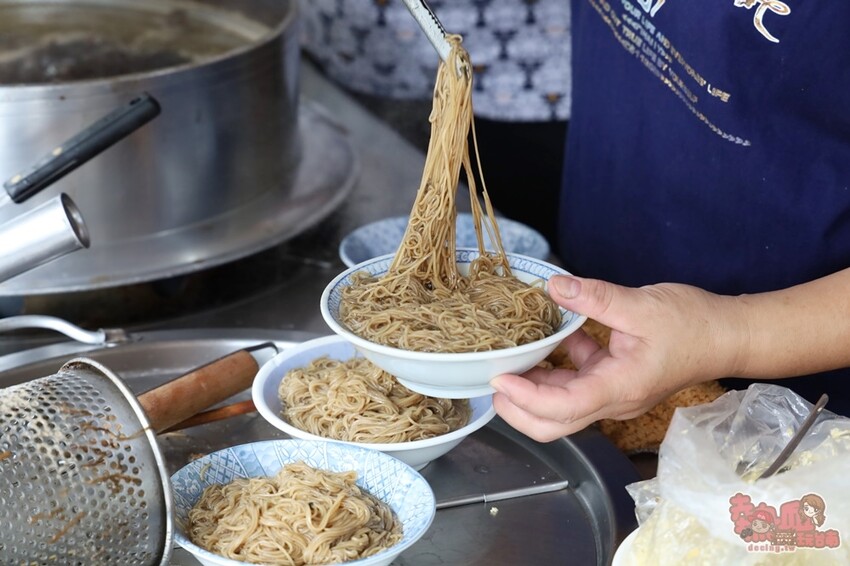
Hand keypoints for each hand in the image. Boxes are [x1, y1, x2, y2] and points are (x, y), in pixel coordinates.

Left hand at [490, 274, 745, 441]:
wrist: (727, 335)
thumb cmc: (693, 324)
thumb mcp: (640, 304)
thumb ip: (594, 297)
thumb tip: (554, 285)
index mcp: (620, 387)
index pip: (562, 408)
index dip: (526, 398)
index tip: (499, 380)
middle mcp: (613, 399)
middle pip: (555, 424)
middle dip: (518, 410)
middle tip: (493, 382)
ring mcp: (613, 392)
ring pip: (562, 405)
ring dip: (533, 388)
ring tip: (509, 361)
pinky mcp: (615, 379)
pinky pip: (577, 381)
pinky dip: (558, 366)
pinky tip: (549, 339)